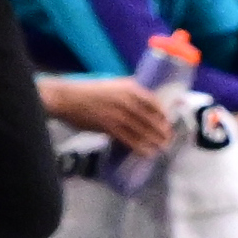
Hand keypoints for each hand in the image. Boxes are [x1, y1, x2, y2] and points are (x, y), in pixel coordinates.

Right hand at [39, 75, 172, 154]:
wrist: (68, 98)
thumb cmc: (89, 91)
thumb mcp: (114, 84)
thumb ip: (129, 91)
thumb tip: (144, 100)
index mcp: (131, 88)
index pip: (154, 103)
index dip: (163, 115)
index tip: (168, 123)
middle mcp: (128, 100)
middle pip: (151, 118)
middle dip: (162, 130)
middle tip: (169, 139)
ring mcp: (119, 114)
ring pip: (142, 130)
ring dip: (154, 140)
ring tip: (162, 148)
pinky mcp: (109, 127)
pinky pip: (129, 139)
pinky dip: (140, 147)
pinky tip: (147, 153)